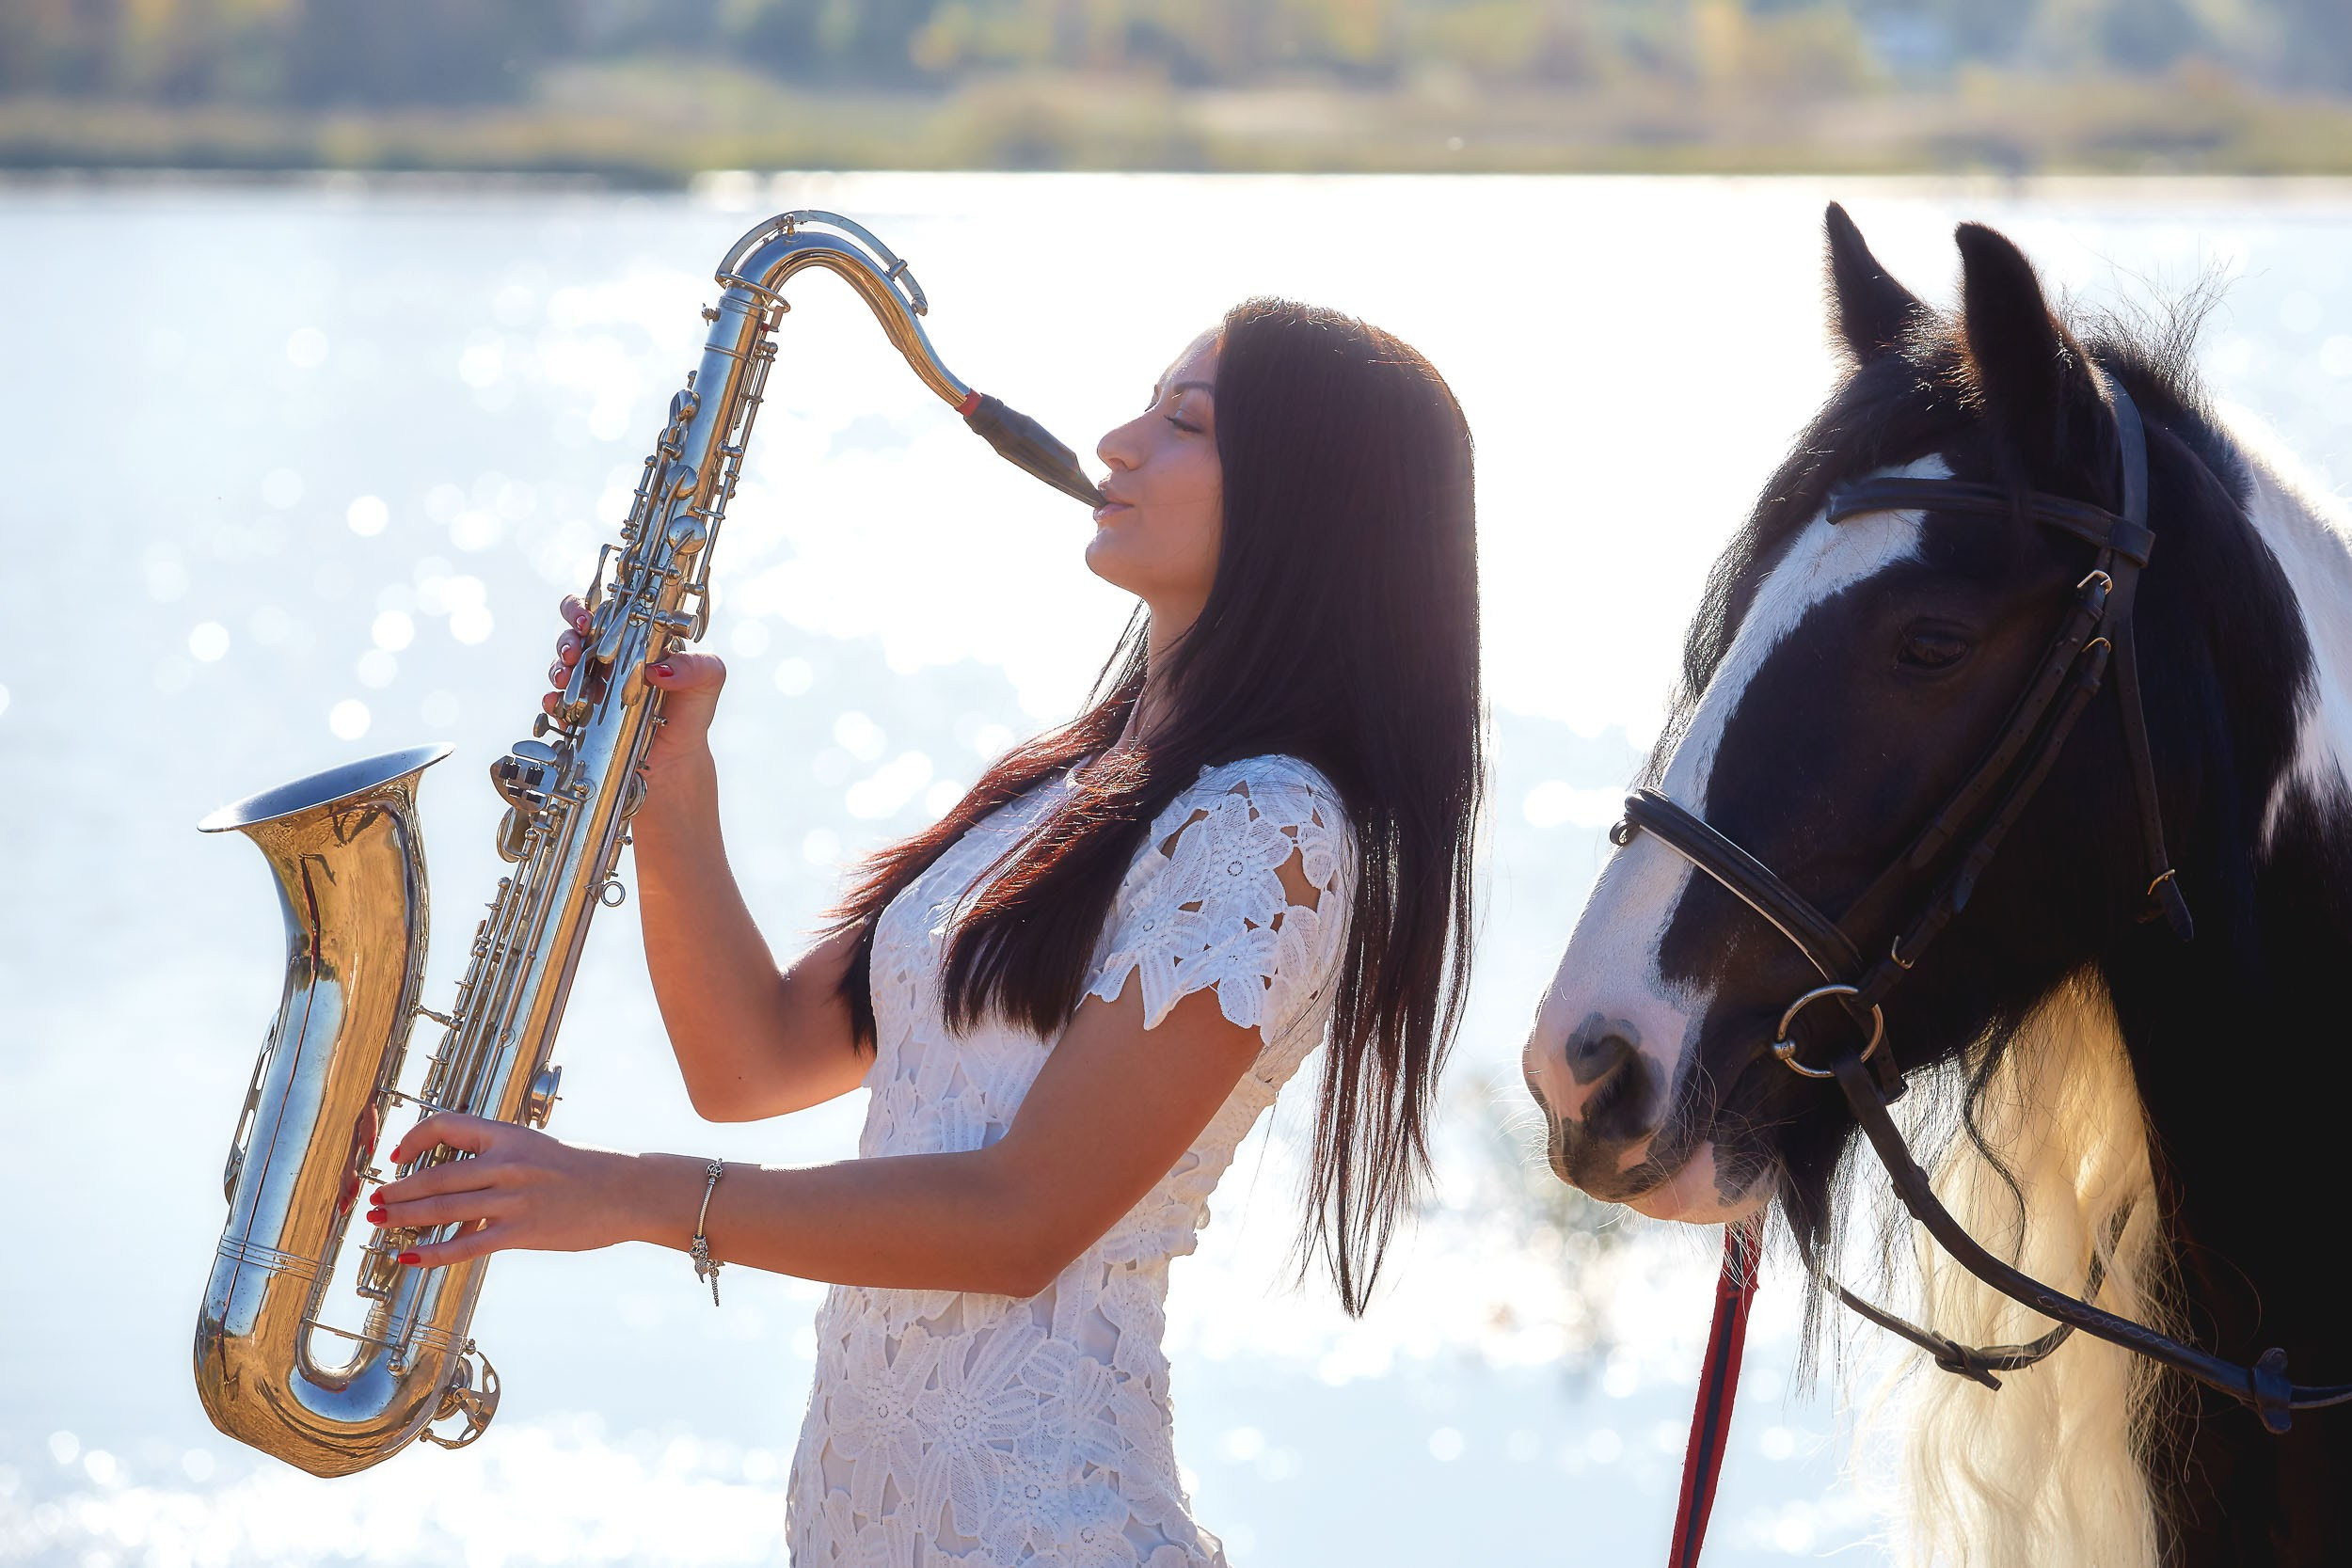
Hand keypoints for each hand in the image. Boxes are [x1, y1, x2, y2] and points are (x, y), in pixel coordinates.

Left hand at [370, 1112, 641, 1267]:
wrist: (625, 1192)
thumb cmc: (583, 1171)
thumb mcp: (537, 1149)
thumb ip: (498, 1159)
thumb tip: (453, 1182)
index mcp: (509, 1135)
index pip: (446, 1126)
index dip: (414, 1140)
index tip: (398, 1156)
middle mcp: (506, 1163)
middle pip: (434, 1176)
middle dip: (396, 1191)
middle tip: (373, 1201)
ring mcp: (513, 1198)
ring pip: (442, 1209)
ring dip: (403, 1218)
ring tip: (378, 1224)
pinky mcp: (521, 1231)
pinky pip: (465, 1244)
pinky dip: (432, 1252)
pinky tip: (409, 1256)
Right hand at [544, 594, 726, 779]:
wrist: (674, 762)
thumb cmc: (690, 713)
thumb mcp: (707, 681)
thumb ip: (697, 666)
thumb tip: (659, 670)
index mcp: (633, 641)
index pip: (603, 612)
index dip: (585, 609)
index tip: (586, 621)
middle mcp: (606, 659)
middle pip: (573, 635)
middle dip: (567, 638)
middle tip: (573, 653)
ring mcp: (589, 686)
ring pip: (560, 666)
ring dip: (557, 668)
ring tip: (565, 680)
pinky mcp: (577, 714)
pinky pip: (555, 702)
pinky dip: (551, 701)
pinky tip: (556, 705)